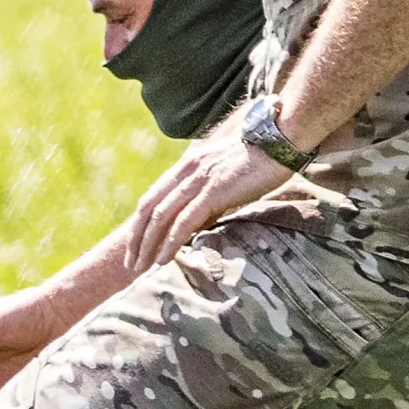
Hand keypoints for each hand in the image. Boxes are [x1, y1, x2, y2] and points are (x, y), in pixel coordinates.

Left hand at [121, 128, 287, 272]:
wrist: (278, 140)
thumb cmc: (259, 160)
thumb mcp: (224, 175)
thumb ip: (208, 194)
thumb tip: (199, 222)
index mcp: (186, 166)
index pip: (151, 198)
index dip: (139, 224)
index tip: (134, 246)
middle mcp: (186, 171)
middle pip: (148, 209)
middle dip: (136, 239)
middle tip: (129, 263)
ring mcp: (198, 180)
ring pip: (161, 217)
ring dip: (147, 245)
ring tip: (140, 268)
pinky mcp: (213, 191)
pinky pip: (184, 221)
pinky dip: (170, 242)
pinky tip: (163, 259)